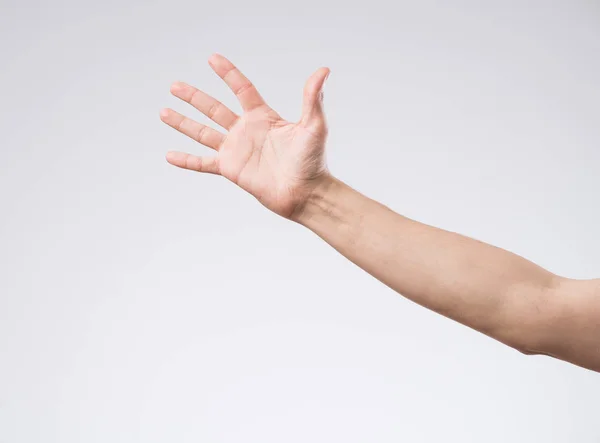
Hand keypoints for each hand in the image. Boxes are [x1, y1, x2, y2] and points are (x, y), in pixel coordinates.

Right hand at [160, 54, 330, 218]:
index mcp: (263, 117)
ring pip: (203, 132)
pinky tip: (169, 155)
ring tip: (163, 111)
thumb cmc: (313, 162)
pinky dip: (186, 160)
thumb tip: (323, 71)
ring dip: (183, 122)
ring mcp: (236, 150)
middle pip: (214, 108)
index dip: (228, 74)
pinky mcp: (230, 169)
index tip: (212, 59)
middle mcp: (246, 130)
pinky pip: (203, 163)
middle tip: (175, 85)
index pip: (242, 89)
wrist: (305, 194)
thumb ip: (313, 99)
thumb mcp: (314, 127)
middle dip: (194, 97)